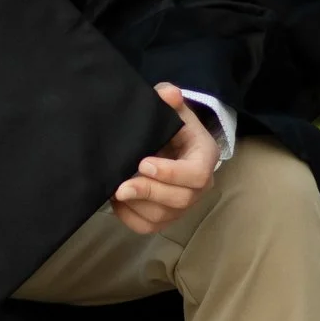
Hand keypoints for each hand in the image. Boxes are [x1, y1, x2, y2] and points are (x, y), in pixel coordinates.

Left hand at [111, 82, 219, 234]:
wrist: (168, 142)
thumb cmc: (172, 124)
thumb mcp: (174, 108)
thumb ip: (169, 99)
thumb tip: (169, 93)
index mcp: (205, 158)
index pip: (196, 174)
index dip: (171, 173)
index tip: (144, 163)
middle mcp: (199, 187)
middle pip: (180, 200)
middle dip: (148, 193)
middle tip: (121, 186)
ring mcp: (182, 205)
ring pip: (162, 217)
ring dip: (136, 206)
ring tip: (114, 190)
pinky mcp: (165, 216)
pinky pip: (147, 227)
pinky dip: (129, 217)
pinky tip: (115, 202)